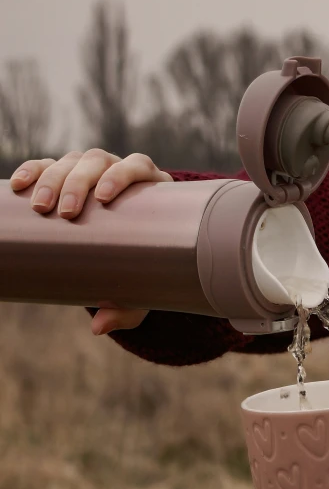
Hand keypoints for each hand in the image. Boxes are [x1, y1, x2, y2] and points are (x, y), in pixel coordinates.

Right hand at [10, 150, 173, 334]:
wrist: (128, 256)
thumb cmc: (143, 269)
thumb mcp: (139, 290)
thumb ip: (125, 308)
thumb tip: (98, 326)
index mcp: (149, 189)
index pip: (138, 167)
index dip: (122, 175)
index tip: (104, 198)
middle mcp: (119, 172)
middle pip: (98, 162)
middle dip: (78, 182)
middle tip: (63, 212)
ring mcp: (92, 171)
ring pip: (71, 161)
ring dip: (52, 177)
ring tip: (39, 206)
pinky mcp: (66, 176)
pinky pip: (47, 165)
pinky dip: (33, 170)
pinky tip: (19, 184)